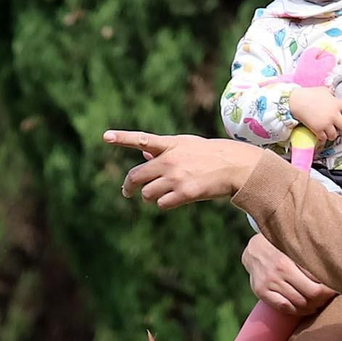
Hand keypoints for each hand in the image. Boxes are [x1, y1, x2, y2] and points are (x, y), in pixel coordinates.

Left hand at [104, 130, 260, 208]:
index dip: (122, 138)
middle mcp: (169, 160)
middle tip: (127, 192)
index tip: (105, 136)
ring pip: (147, 193)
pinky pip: (162, 204)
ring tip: (164, 193)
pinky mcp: (184, 192)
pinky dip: (165, 204)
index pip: (141, 139)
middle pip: (136, 176)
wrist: (236, 166)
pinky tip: (177, 198)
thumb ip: (163, 149)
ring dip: (151, 196)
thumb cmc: (211, 155)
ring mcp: (176, 177)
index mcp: (170, 145)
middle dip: (129, 187)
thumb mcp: (187, 145)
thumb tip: (143, 151)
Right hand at [242, 233, 334, 315]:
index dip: (331, 286)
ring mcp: (269, 283)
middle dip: (324, 298)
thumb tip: (336, 266)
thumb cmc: (282, 246)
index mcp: (289, 259)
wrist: (254, 249)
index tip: (338, 286)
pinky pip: (284, 307)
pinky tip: (305, 308)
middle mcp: (278, 271)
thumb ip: (311, 256)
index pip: (317, 280)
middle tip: (330, 296)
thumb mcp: (295, 246)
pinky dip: (297, 311)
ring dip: (312, 306)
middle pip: (311, 294)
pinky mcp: (261, 291)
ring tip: (319, 302)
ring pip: (298, 303)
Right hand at [287, 86, 341, 143]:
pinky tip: (322, 135)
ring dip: (333, 134)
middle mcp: (333, 115)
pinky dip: (323, 137)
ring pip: (334, 135)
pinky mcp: (317, 129)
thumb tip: (336, 95)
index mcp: (337, 103)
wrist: (297, 101)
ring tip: (331, 132)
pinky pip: (323, 138)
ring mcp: (325, 123)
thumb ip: (333, 95)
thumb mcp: (325, 90)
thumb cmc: (310, 94)